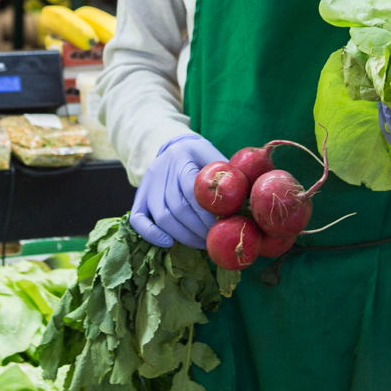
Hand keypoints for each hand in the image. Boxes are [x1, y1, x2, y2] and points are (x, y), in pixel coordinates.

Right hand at [130, 133, 225, 248]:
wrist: (174, 147)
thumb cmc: (201, 157)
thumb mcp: (215, 157)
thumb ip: (229, 175)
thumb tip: (251, 199)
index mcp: (182, 157)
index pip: (192, 189)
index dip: (207, 213)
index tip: (222, 226)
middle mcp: (161, 169)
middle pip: (177, 207)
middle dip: (198, 229)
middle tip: (214, 240)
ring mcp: (147, 184)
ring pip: (162, 216)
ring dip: (183, 235)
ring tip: (201, 244)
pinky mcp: (139, 196)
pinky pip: (138, 219)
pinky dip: (152, 234)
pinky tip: (169, 243)